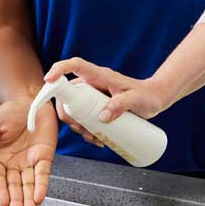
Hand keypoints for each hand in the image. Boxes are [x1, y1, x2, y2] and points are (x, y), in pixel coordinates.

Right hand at [0, 96, 57, 205]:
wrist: (31, 99)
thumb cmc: (10, 111)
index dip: (0, 191)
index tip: (2, 203)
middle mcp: (13, 164)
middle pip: (13, 187)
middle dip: (16, 203)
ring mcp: (29, 162)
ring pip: (28, 185)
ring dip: (28, 200)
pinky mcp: (44, 157)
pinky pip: (43, 174)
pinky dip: (41, 186)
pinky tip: (39, 198)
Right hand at [45, 57, 169, 138]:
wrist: (156, 99)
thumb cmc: (148, 95)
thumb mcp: (136, 100)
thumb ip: (121, 105)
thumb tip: (101, 117)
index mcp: (99, 75)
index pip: (75, 65)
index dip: (59, 69)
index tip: (49, 80)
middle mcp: (93, 84)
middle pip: (68, 94)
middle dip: (68, 113)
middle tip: (80, 128)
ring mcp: (94, 97)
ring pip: (74, 109)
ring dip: (77, 125)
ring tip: (93, 137)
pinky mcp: (97, 107)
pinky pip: (83, 118)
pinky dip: (85, 130)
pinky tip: (96, 139)